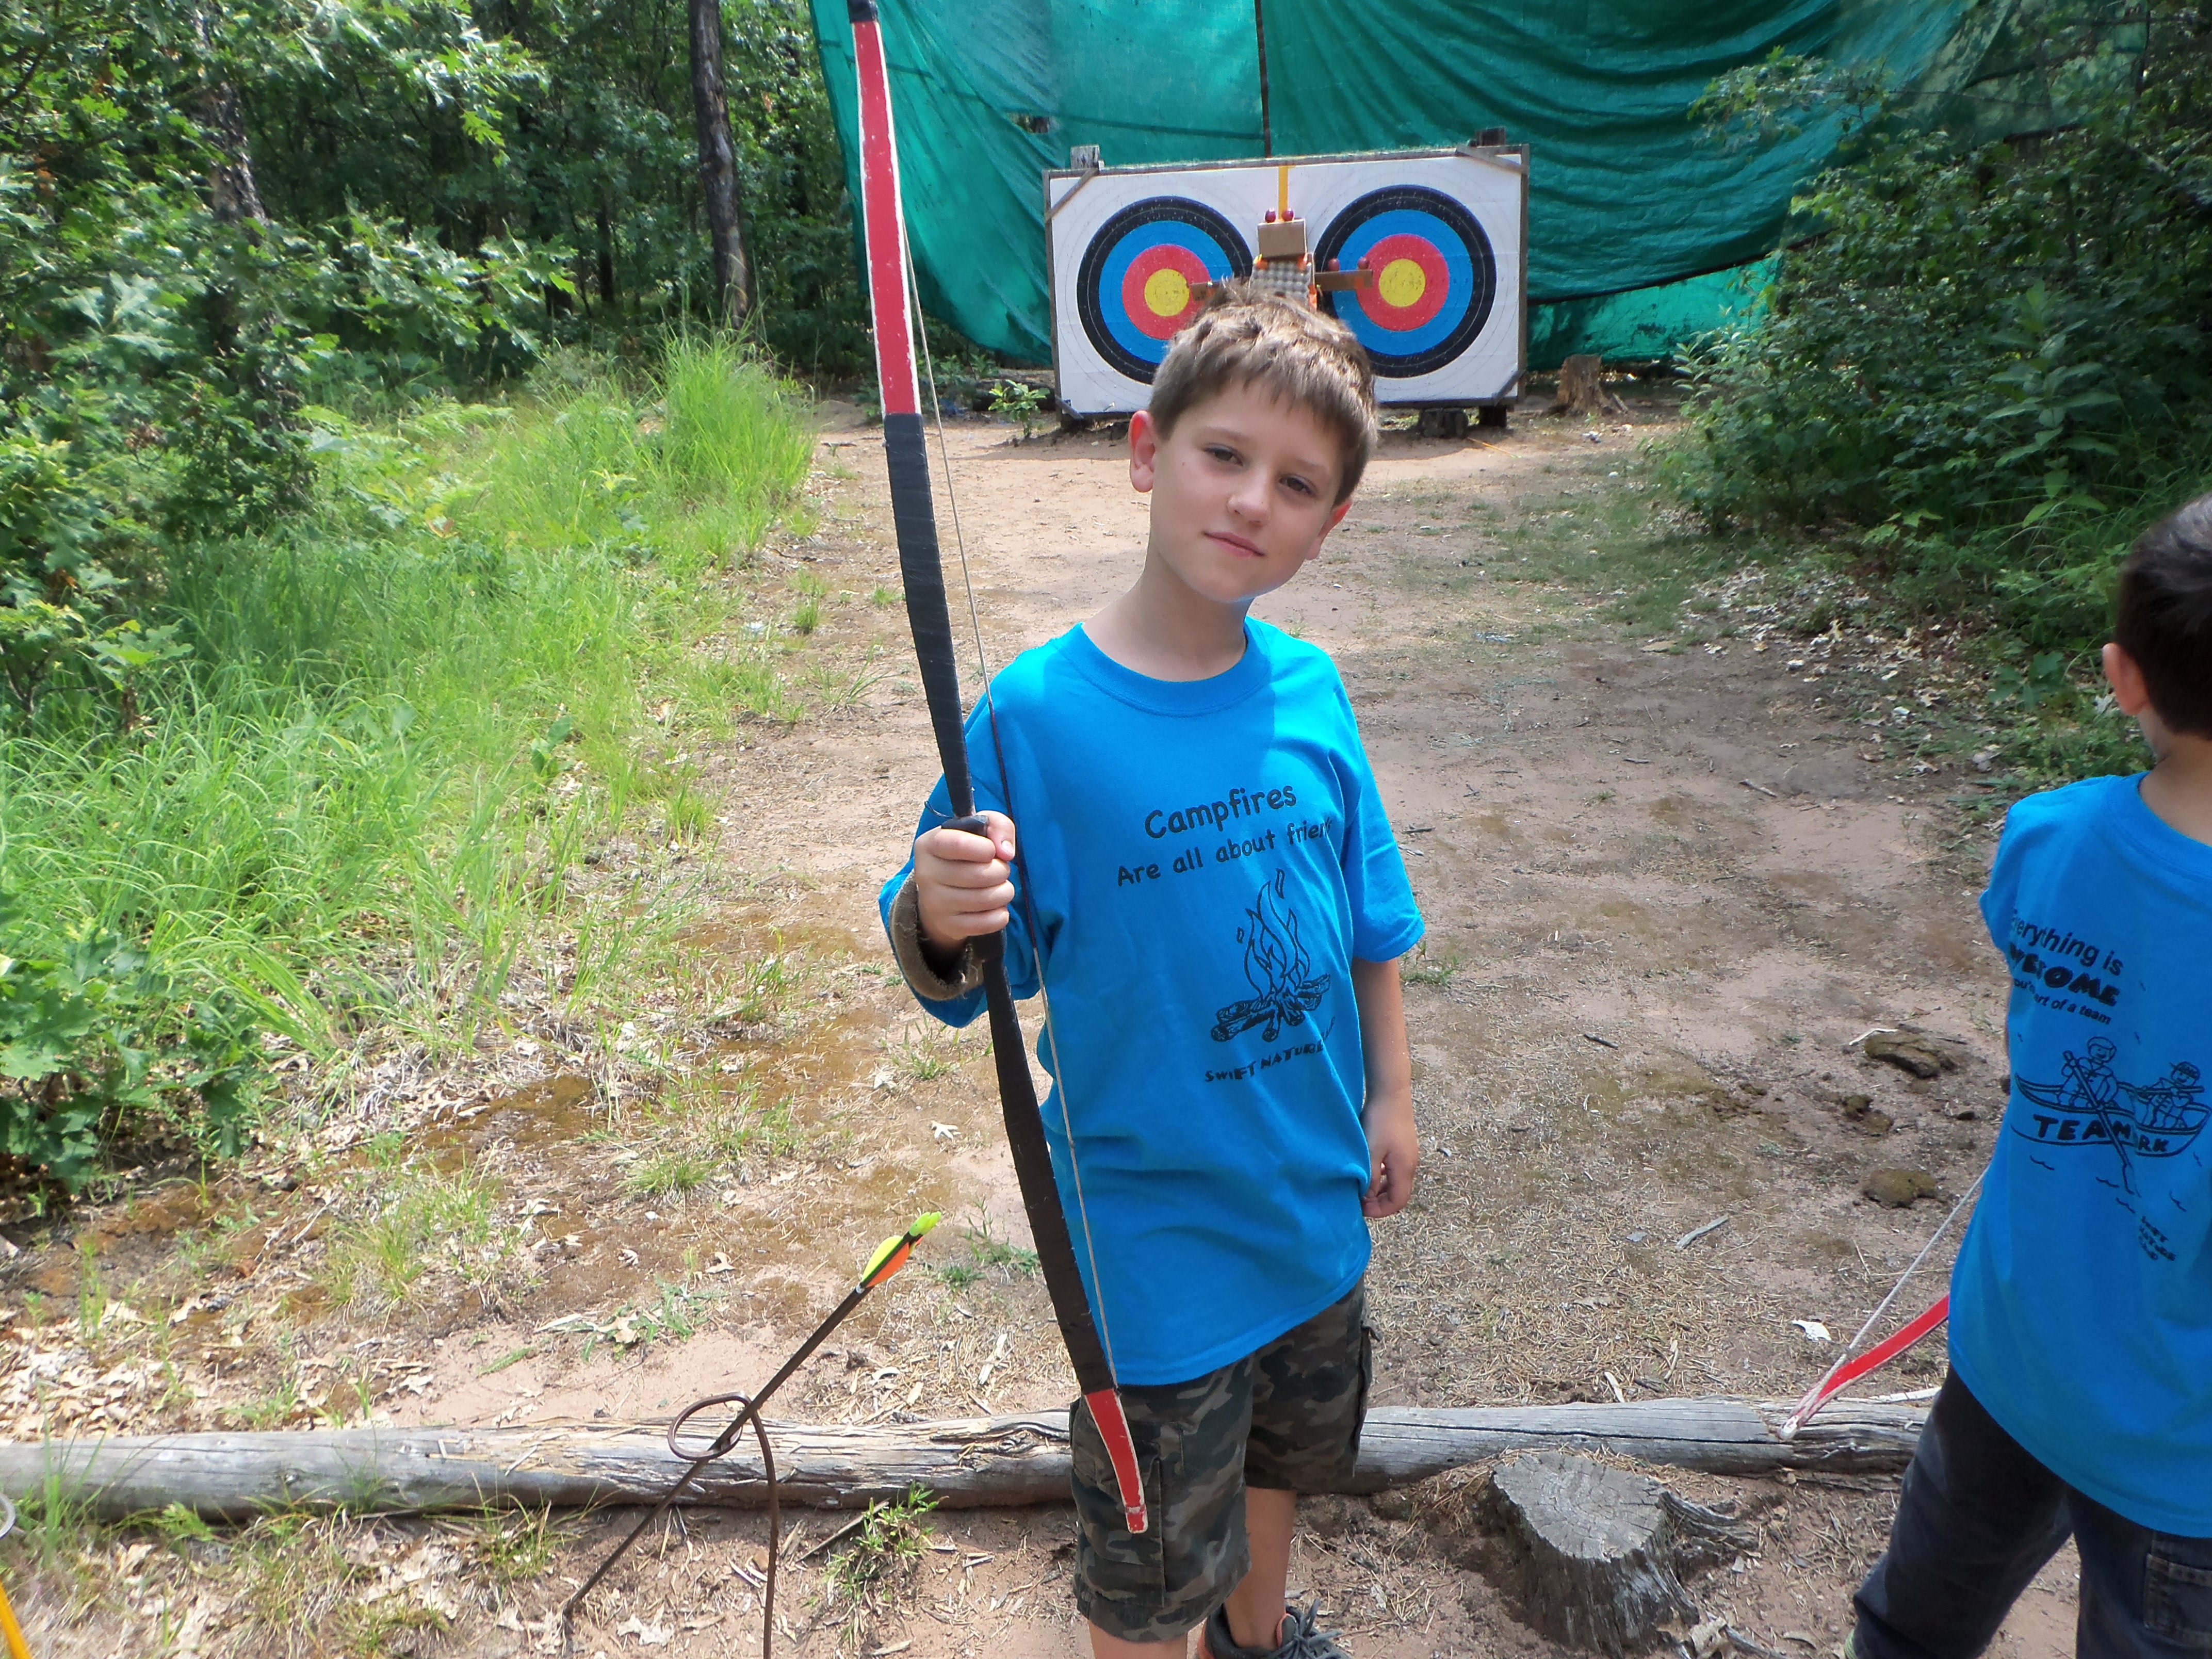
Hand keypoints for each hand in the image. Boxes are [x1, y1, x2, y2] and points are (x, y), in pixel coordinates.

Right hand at [912, 811, 1017, 949]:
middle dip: (1001, 871)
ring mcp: (934, 903)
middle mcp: (925, 874)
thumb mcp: (979, 829)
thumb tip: (1006, 852)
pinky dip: (1001, 914)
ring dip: (1005, 892)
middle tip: (1000, 870)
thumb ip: (998, 826)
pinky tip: (996, 906)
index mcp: (929, 845)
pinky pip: (987, 923)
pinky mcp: (947, 925)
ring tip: (1000, 886)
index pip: (958, 844)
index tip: (992, 850)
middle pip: (979, 874)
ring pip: (986, 899)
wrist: (943, 890)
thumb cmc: (966, 853)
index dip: (986, 848)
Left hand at [1362, 1090, 1418, 1217]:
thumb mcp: (1370, 1152)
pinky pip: (1393, 1169)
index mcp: (1404, 1169)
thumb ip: (1369, 1177)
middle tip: (1358, 1199)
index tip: (1361, 1209)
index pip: (1398, 1202)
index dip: (1380, 1211)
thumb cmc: (1380, 1121)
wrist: (1391, 1093)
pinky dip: (1381, 1176)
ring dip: (1379, 1188)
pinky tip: (1368, 1169)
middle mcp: (1410, 1165)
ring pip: (1394, 1181)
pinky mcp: (1402, 1146)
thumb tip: (1366, 1198)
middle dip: (1378, 1202)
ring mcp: (1407, 1154)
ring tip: (1360, 1186)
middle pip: (1397, 1194)